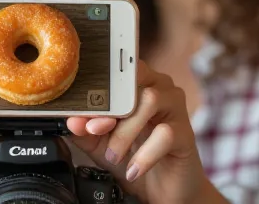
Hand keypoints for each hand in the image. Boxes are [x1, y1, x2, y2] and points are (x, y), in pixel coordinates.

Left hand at [66, 60, 208, 203]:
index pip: (116, 69)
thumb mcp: (101, 144)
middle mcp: (158, 86)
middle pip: (133, 78)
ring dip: (125, 131)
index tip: (80, 112)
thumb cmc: (134, 156)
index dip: (96, 87)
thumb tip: (72, 121)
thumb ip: (86, 131)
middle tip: (94, 131)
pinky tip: (133, 170)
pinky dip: (144, 155)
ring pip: (150, 100)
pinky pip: (165, 134)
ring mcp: (175, 106)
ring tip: (114, 156)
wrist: (163, 189)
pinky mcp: (186, 131)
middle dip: (110, 106)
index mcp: (136, 82)